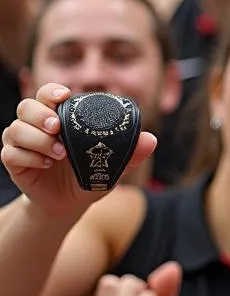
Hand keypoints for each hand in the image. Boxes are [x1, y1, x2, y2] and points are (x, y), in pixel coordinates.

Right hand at [0, 84, 156, 218]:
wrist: (70, 204)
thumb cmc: (90, 176)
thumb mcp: (113, 165)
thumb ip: (130, 152)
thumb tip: (150, 139)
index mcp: (61, 118)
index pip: (48, 94)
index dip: (52, 91)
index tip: (64, 96)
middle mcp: (37, 126)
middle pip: (26, 107)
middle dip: (40, 114)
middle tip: (57, 128)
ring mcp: (23, 143)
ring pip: (15, 129)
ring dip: (37, 139)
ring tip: (60, 154)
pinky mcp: (14, 162)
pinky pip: (10, 153)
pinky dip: (29, 158)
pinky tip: (46, 164)